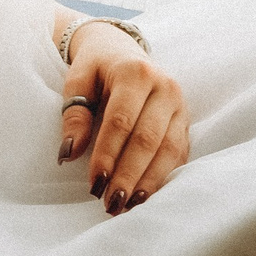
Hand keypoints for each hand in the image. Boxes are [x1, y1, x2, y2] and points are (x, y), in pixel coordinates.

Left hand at [57, 19, 187, 213]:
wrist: (123, 49)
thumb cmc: (96, 68)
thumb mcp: (77, 81)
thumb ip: (74, 114)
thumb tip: (69, 153)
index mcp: (135, 73)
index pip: (121, 121)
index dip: (108, 155)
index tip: (94, 184)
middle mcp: (165, 87)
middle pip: (148, 139)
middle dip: (129, 175)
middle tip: (111, 203)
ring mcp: (180, 105)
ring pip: (169, 150)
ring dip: (149, 182)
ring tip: (128, 205)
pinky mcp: (186, 120)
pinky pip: (179, 154)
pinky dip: (163, 177)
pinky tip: (145, 195)